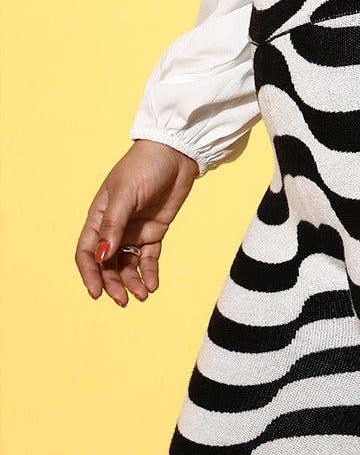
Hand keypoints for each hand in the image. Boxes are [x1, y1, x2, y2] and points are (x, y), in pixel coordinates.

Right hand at [74, 140, 199, 305]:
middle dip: (113, 284)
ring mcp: (134, 230)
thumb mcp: (124, 195)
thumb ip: (113, 226)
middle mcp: (114, 227)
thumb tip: (102, 257)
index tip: (96, 293)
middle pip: (108, 264)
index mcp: (99, 217)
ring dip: (132, 282)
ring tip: (143, 295)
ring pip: (128, 264)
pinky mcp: (154, 231)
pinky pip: (149, 258)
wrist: (176, 153)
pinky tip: (152, 285)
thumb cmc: (144, 167)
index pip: (87, 252)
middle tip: (124, 301)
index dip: (89, 274)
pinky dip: (149, 273)